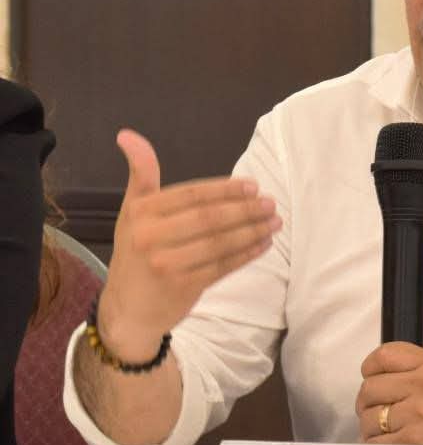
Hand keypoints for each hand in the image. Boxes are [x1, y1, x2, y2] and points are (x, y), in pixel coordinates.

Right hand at [98, 129, 280, 361]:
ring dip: (252, 231)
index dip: (225, 190)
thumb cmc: (135, 253)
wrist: (126, 310)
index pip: (192, 196)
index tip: (252, 186)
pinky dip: (246, 254)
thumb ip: (141, 174)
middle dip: (245, 210)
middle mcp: (150, 238)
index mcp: (141, 213)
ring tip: (274, 221)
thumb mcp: (132, 212)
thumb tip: (127, 134)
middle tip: (270, 203)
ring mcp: (167, 265)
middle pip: (209, 218)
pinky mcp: (183, 288)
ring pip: (219, 243)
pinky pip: (222, 266)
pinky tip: (263, 244)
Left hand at [356, 342, 422, 444]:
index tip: (375, 380)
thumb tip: (369, 373)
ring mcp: (420, 414)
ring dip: (373, 427)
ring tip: (394, 429)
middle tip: (384, 411)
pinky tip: (398, 443)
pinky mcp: (412, 440)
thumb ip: (407, 366)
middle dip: (369, 403)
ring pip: (368, 417)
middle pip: (369, 388)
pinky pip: (375, 441)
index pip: (383, 356)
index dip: (371, 370)